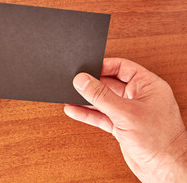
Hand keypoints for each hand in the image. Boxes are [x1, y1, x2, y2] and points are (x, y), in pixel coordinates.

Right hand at [64, 58, 186, 182]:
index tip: (86, 68)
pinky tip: (74, 110)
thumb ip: (101, 96)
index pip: (122, 67)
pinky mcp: (122, 126)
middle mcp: (138, 96)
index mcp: (147, 86)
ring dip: (87, 100)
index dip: (103, 66)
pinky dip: (88, 114)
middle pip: (109, 84)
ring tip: (70, 96)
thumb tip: (84, 81)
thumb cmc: (160, 141)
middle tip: (75, 83)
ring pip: (103, 101)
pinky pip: (101, 115)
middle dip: (92, 84)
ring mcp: (129, 112)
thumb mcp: (125, 113)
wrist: (165, 169)